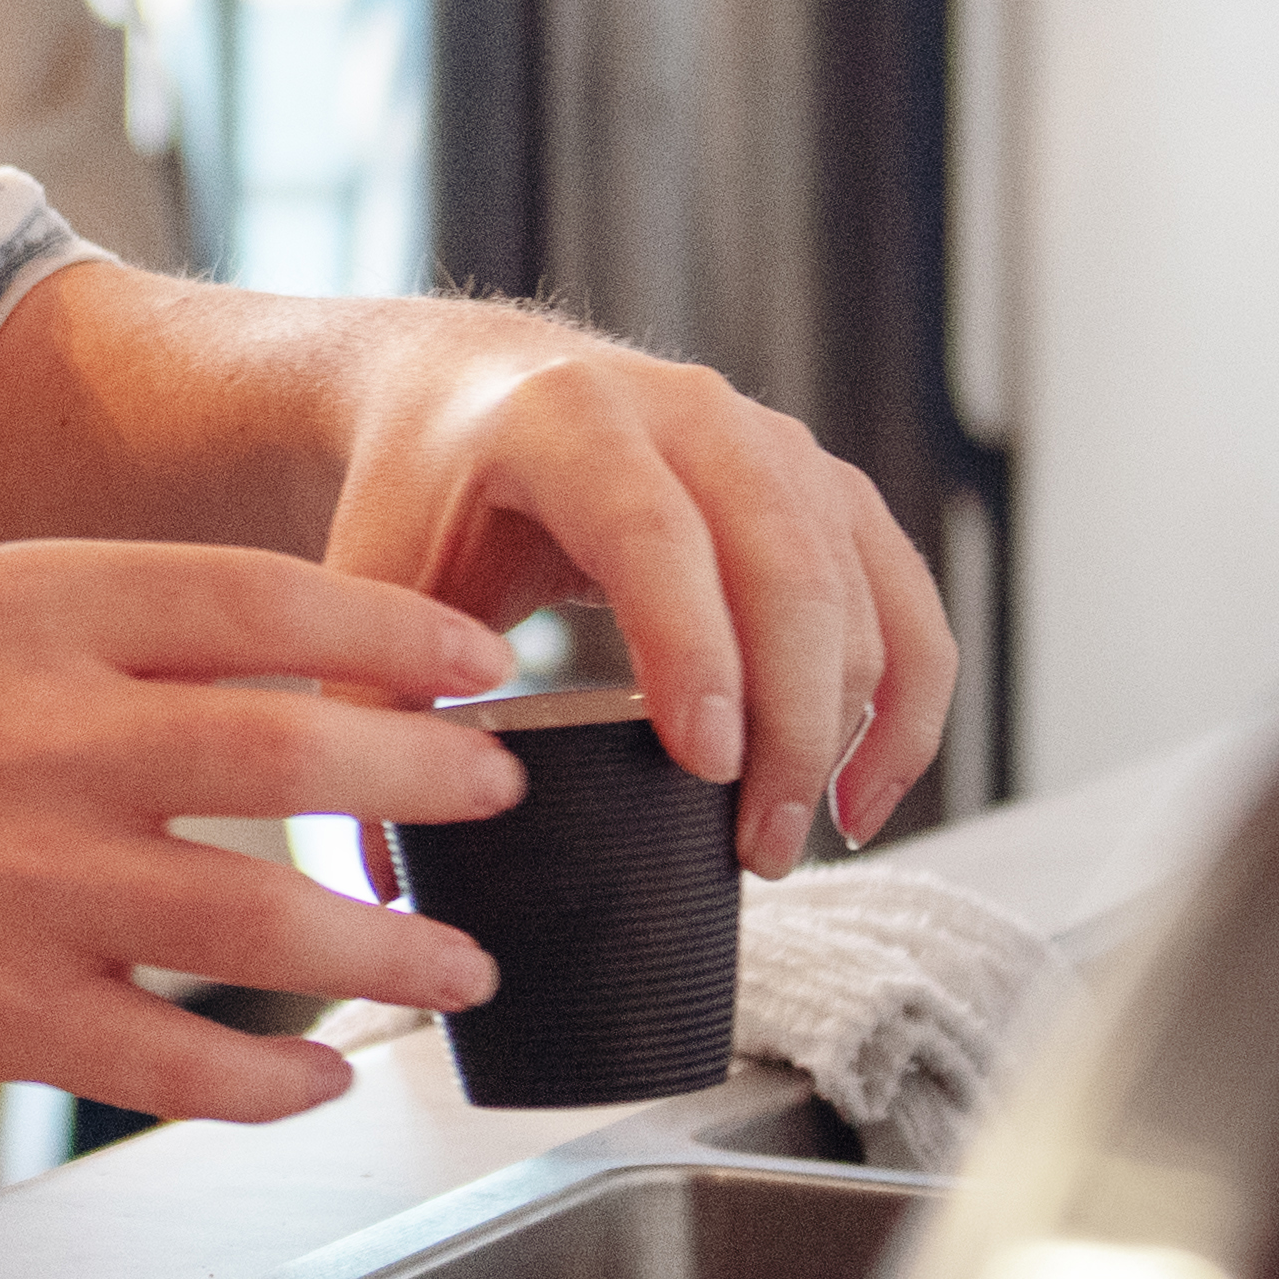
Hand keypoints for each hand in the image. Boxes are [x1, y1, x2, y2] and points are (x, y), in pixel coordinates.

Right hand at [0, 544, 526, 1122]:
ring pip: (267, 917)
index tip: (475, 659)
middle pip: (298, 748)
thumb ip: (84, 620)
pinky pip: (177, 1059)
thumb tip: (253, 638)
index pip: (261, 603)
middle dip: (431, 775)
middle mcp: (45, 742)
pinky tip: (321, 1076)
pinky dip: (270, 1077)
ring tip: (462, 961)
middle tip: (500, 792)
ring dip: (391, 947)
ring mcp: (28, 887)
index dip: (394, 631)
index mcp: (28, 615)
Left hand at [310, 316, 956, 865]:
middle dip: (791, 724)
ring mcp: (774, 443)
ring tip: (785, 841)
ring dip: (848, 728)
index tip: (706, 768)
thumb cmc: (423, 496)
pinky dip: (906, 700)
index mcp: (569, 421)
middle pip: (784, 566)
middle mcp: (691, 413)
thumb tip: (387, 889)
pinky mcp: (825, 486)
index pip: (656, 532)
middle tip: (755, 849)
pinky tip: (864, 795)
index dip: (694, 650)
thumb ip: (372, 715)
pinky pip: (903, 596)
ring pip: (857, 588)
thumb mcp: (376, 582)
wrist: (472, 388)